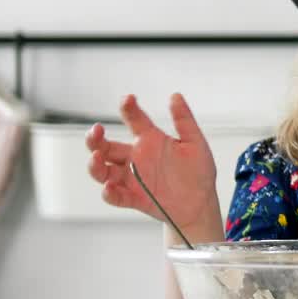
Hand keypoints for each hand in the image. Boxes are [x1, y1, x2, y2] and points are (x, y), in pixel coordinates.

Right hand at [85, 93, 217, 229]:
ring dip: (95, 164)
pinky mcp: (135, 198)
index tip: (129, 99)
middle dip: (95, 138)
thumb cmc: (198, 172)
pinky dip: (109, 193)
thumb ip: (184, 121)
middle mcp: (136, 158)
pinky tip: (109, 187)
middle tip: (96, 130)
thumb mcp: (195, 143)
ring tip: (97, 157)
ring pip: (103, 171)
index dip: (128, 108)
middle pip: (106, 146)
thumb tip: (175, 95)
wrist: (202, 203)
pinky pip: (117, 197)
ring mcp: (133, 179)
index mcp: (150, 140)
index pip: (134, 120)